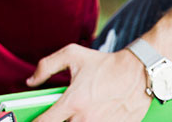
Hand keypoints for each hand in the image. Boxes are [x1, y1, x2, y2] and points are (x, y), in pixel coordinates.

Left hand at [28, 43, 148, 121]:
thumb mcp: (71, 55)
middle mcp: (86, 118)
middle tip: (59, 113)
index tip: (31, 120)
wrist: (141, 72)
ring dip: (74, 121)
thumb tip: (31, 81)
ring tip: (76, 112)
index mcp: (73, 102)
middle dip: (58, 120)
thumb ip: (45, 66)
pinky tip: (94, 114)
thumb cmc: (105, 63)